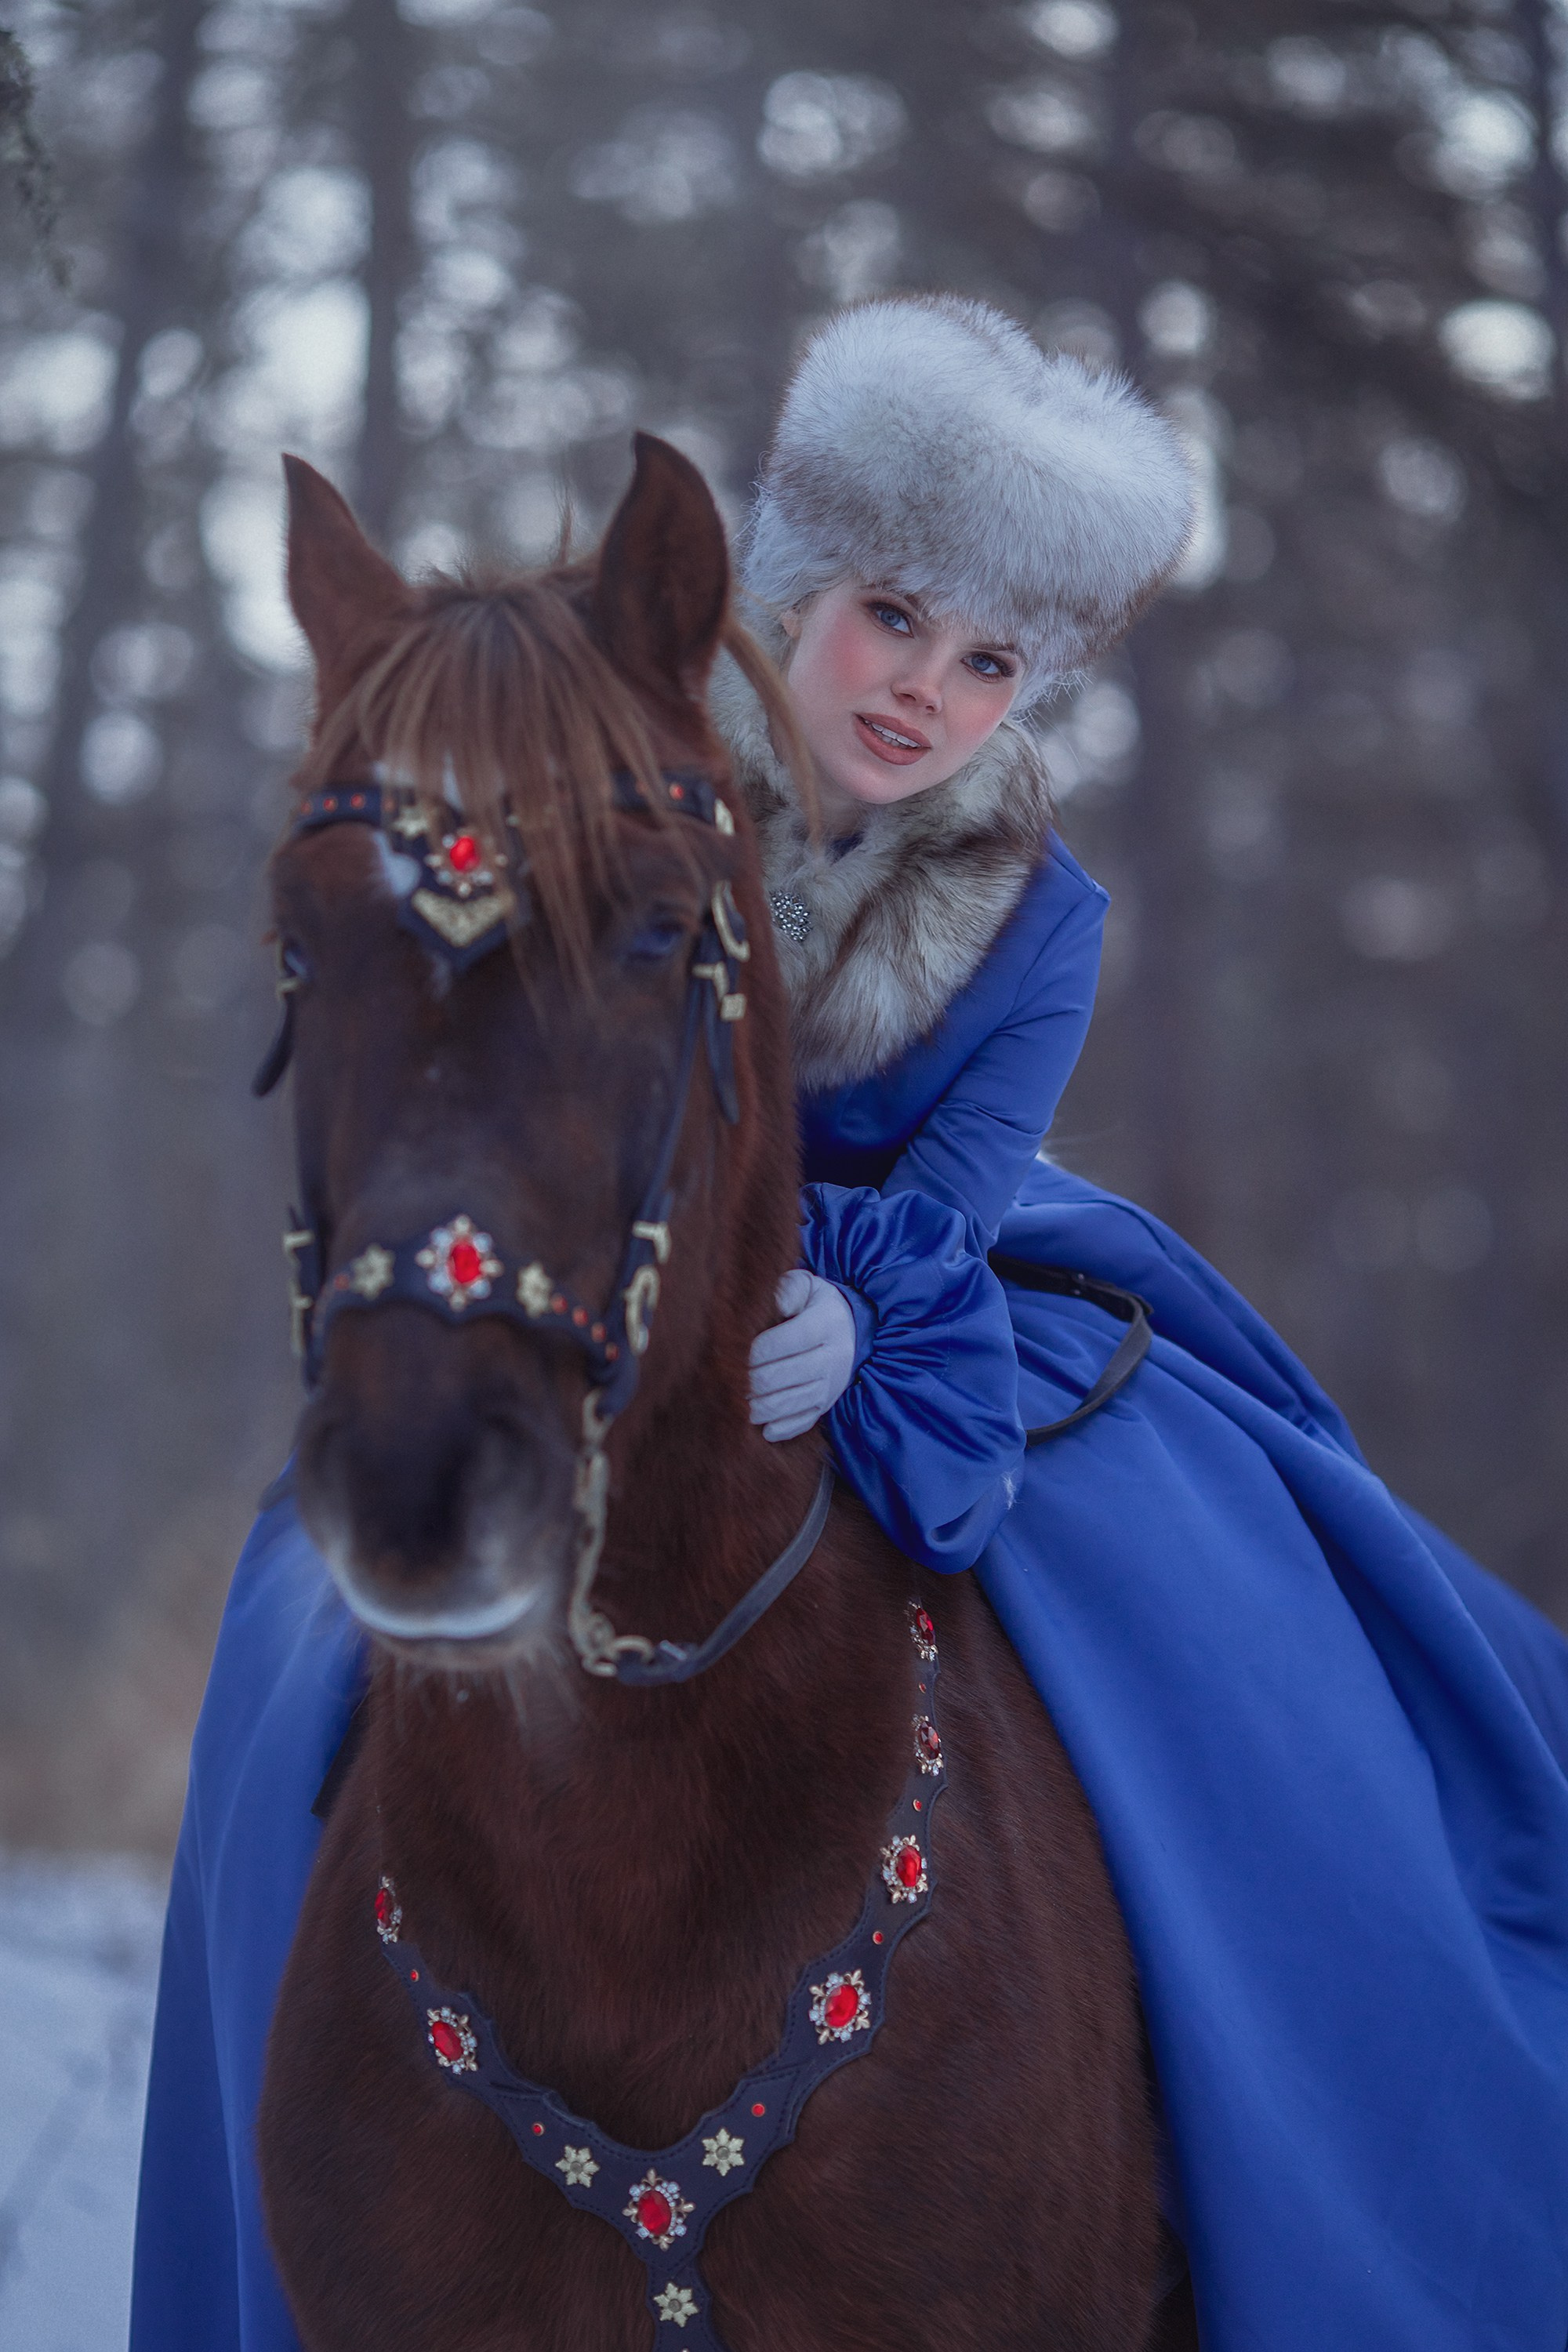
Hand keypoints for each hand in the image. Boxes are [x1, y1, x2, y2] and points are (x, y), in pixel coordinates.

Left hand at [748, 1270, 856, 1441]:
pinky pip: (803, 1423)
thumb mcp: (807, 1286)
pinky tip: (762, 1427)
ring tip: (735, 1403)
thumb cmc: (815, 1305)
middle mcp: (832, 1358)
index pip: (786, 1341)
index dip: (755, 1350)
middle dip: (749, 1380)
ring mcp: (830, 1386)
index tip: (731, 1351)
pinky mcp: (825, 1405)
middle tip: (723, 1380)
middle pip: (782, 1376)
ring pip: (789, 1404)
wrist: (850, 1330)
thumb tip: (774, 1303)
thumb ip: (788, 1289)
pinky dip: (781, 1429)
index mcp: (825, 1325)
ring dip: (758, 1407)